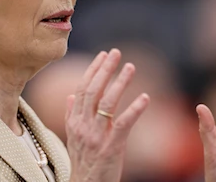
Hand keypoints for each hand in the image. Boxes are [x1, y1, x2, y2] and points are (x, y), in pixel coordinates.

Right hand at [65, 49, 149, 181]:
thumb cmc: (83, 163)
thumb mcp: (73, 138)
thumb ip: (71, 115)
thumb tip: (70, 95)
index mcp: (74, 121)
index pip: (82, 88)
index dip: (93, 70)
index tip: (103, 55)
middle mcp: (83, 126)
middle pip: (93, 91)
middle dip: (105, 69)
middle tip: (116, 53)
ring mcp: (96, 136)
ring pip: (107, 103)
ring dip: (120, 83)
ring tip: (131, 67)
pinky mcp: (111, 147)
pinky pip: (123, 124)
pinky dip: (135, 109)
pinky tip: (145, 97)